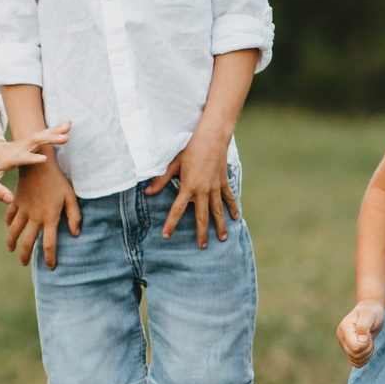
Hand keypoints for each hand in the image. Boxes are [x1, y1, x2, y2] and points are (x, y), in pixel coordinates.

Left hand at [0, 122, 69, 204]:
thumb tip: (11, 199)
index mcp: (7, 158)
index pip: (20, 158)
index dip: (31, 158)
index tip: (44, 158)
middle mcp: (18, 147)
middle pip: (33, 141)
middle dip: (49, 138)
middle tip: (65, 138)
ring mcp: (25, 143)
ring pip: (40, 134)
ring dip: (55, 130)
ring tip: (69, 125)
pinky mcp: (30, 141)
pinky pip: (44, 134)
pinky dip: (56, 128)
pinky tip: (68, 124)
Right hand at [5, 158, 81, 268]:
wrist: (38, 165)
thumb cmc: (58, 181)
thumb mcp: (71, 197)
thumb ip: (74, 216)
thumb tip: (76, 234)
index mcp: (49, 218)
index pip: (49, 244)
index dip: (49, 258)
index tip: (50, 267)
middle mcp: (34, 217)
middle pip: (28, 242)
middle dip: (25, 256)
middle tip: (24, 264)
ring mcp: (23, 210)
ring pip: (14, 231)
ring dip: (12, 242)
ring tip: (12, 250)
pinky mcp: (16, 202)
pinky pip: (10, 215)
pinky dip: (9, 222)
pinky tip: (9, 227)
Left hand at [149, 131, 237, 245]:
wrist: (212, 137)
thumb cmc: (190, 148)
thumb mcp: (173, 163)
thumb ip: (161, 179)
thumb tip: (148, 192)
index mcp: (188, 187)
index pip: (177, 210)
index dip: (171, 224)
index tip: (166, 236)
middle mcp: (203, 191)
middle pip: (202, 216)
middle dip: (201, 233)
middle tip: (202, 246)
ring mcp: (215, 187)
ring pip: (218, 211)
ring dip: (220, 226)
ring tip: (222, 239)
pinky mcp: (223, 182)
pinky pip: (228, 197)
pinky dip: (232, 207)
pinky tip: (236, 217)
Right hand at [336, 298, 384, 366]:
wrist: (370, 310)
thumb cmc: (371, 311)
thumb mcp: (369, 315)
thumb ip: (364, 326)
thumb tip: (361, 340)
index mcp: (344, 329)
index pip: (355, 347)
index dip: (366, 344)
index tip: (369, 334)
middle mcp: (342, 338)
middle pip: (355, 355)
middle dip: (367, 349)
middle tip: (370, 338)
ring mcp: (344, 345)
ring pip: (356, 361)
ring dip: (367, 354)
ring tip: (369, 341)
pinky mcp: (349, 351)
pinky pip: (356, 363)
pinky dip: (364, 359)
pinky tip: (367, 348)